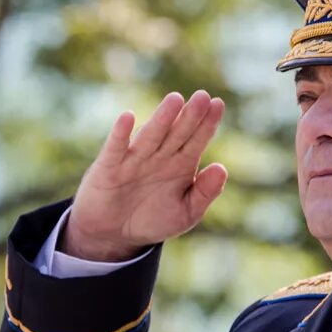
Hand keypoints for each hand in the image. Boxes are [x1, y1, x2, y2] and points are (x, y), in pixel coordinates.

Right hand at [63, 90, 227, 262]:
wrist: (114, 235)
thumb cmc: (153, 220)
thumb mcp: (186, 213)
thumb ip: (204, 193)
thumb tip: (222, 168)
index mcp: (181, 164)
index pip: (196, 139)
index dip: (207, 123)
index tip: (218, 104)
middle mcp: (159, 156)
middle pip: (177, 133)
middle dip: (190, 116)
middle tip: (203, 96)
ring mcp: (134, 160)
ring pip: (150, 136)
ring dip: (162, 119)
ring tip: (175, 100)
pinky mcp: (109, 168)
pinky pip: (116, 149)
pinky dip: (120, 134)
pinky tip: (128, 117)